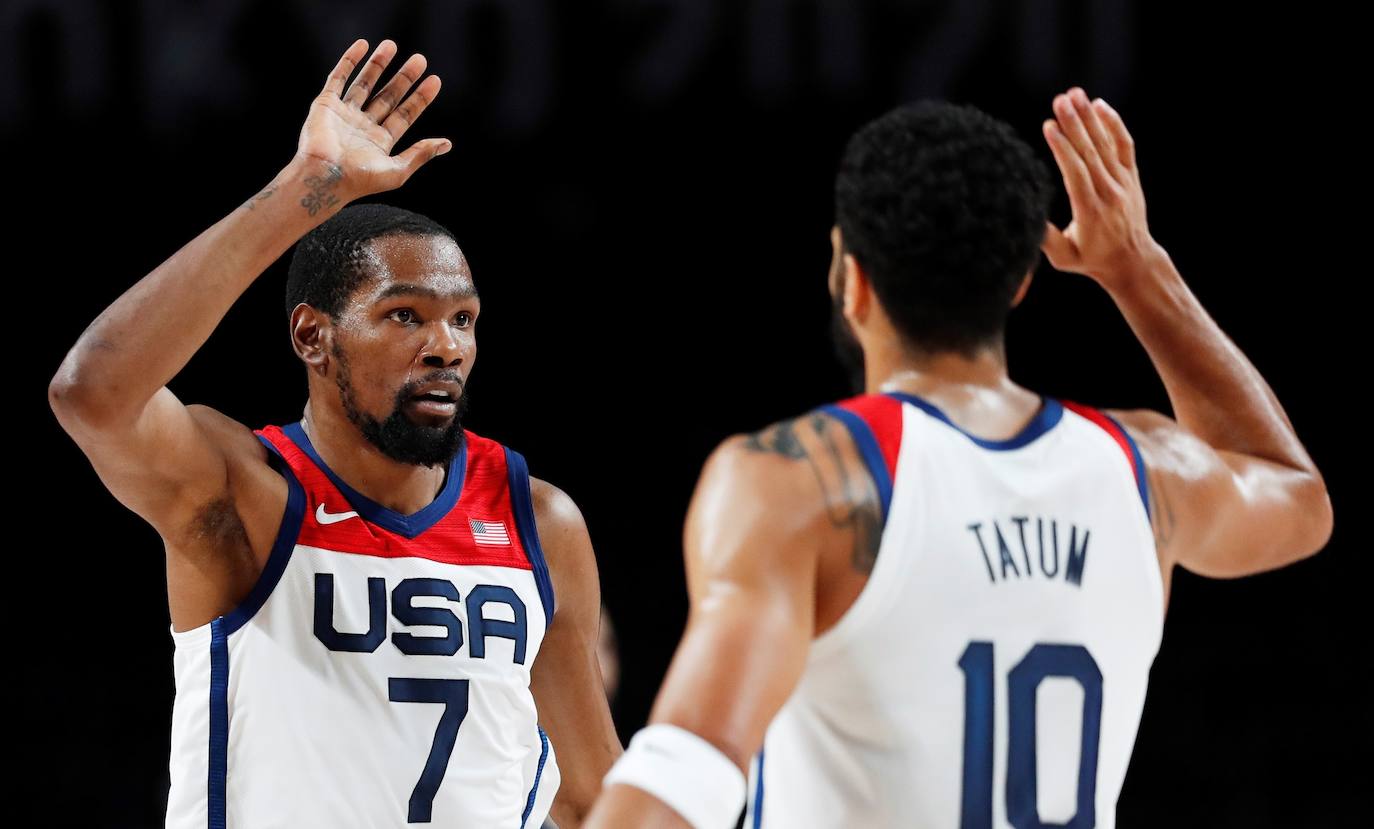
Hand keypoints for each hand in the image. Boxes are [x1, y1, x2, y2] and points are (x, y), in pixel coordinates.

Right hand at [293, 39, 449, 205]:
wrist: (324, 177)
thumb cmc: (359, 180)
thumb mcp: (398, 170)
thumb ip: (420, 154)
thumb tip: (447, 144)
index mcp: (380, 142)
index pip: (405, 114)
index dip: (420, 98)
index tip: (434, 80)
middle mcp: (363, 126)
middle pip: (388, 96)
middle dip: (404, 78)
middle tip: (420, 59)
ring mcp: (344, 114)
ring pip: (364, 83)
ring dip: (378, 64)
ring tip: (392, 45)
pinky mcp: (325, 105)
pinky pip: (338, 78)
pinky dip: (349, 60)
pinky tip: (362, 45)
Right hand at [1041, 87, 1161, 290]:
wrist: (1131, 260)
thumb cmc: (1090, 260)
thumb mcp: (1064, 258)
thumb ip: (1046, 240)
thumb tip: (1027, 218)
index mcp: (1090, 211)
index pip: (1075, 173)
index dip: (1062, 148)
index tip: (1049, 126)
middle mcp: (1109, 192)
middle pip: (1090, 152)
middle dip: (1074, 123)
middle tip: (1059, 99)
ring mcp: (1123, 182)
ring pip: (1105, 144)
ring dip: (1089, 117)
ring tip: (1074, 93)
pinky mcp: (1130, 176)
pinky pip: (1124, 145)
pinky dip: (1114, 124)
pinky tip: (1100, 105)